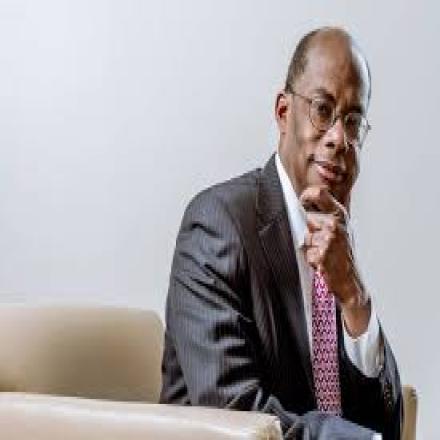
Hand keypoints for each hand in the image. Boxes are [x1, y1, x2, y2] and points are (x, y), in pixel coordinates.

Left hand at [300, 186, 369, 336]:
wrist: (350, 279)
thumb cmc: (343, 253)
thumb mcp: (340, 227)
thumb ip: (326, 213)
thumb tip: (308, 197)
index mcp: (340, 214)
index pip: (318, 192)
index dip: (307, 196)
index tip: (303, 202)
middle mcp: (335, 224)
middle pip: (307, 217)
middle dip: (310, 230)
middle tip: (321, 240)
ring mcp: (329, 239)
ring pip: (306, 236)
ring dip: (311, 246)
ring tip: (324, 252)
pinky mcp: (322, 254)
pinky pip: (307, 252)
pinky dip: (311, 258)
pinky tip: (323, 261)